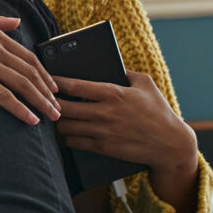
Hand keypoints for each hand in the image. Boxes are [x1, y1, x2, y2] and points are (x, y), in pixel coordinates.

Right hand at [0, 12, 60, 123]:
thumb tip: (17, 22)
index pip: (29, 57)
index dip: (44, 75)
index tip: (52, 89)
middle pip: (30, 72)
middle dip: (47, 92)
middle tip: (58, 108)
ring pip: (22, 84)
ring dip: (40, 102)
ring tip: (51, 117)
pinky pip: (3, 95)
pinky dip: (20, 108)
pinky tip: (30, 120)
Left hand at [55, 70, 199, 212]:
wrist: (171, 144)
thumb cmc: (159, 111)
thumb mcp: (146, 84)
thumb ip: (126, 72)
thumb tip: (110, 64)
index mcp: (113, 93)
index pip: (75, 85)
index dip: (55, 81)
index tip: (45, 77)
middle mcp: (105, 112)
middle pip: (64, 107)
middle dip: (49, 102)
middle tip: (41, 98)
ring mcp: (103, 131)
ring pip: (65, 126)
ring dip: (54, 121)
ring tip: (47, 115)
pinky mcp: (103, 147)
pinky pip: (74, 142)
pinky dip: (63, 137)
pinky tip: (58, 133)